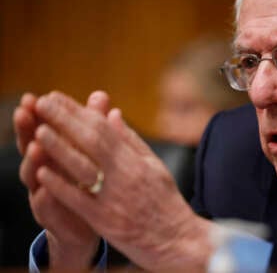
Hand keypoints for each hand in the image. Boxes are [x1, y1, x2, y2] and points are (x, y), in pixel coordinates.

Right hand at [14, 91, 110, 269]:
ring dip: (34, 162)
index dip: (40, 113)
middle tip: (24, 112)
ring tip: (36, 147)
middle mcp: (45, 170)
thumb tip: (100, 96)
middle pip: (31, 147)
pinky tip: (45, 191)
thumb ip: (95, 123)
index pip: (44, 127)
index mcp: (55, 151)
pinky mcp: (53, 217)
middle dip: (27, 130)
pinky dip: (45, 200)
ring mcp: (45, 193)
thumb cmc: (89, 178)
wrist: (90, 221)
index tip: (38, 96)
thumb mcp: (92, 149)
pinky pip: (46, 209)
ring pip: (34, 177)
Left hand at [32, 91, 213, 271]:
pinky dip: (61, 186)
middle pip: (92, 142)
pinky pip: (79, 202)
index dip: (79, 111)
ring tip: (39, 130)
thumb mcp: (154, 166)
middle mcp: (125, 175)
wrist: (176, 239)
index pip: (104, 129)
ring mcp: (114, 199)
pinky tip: (44, 172)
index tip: (58, 98)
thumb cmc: (165, 200)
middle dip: (65, 120)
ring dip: (60, 149)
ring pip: (83, 169)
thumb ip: (131, 141)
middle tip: (43, 103)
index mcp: (136, 160)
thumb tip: (113, 114)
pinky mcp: (105, 222)